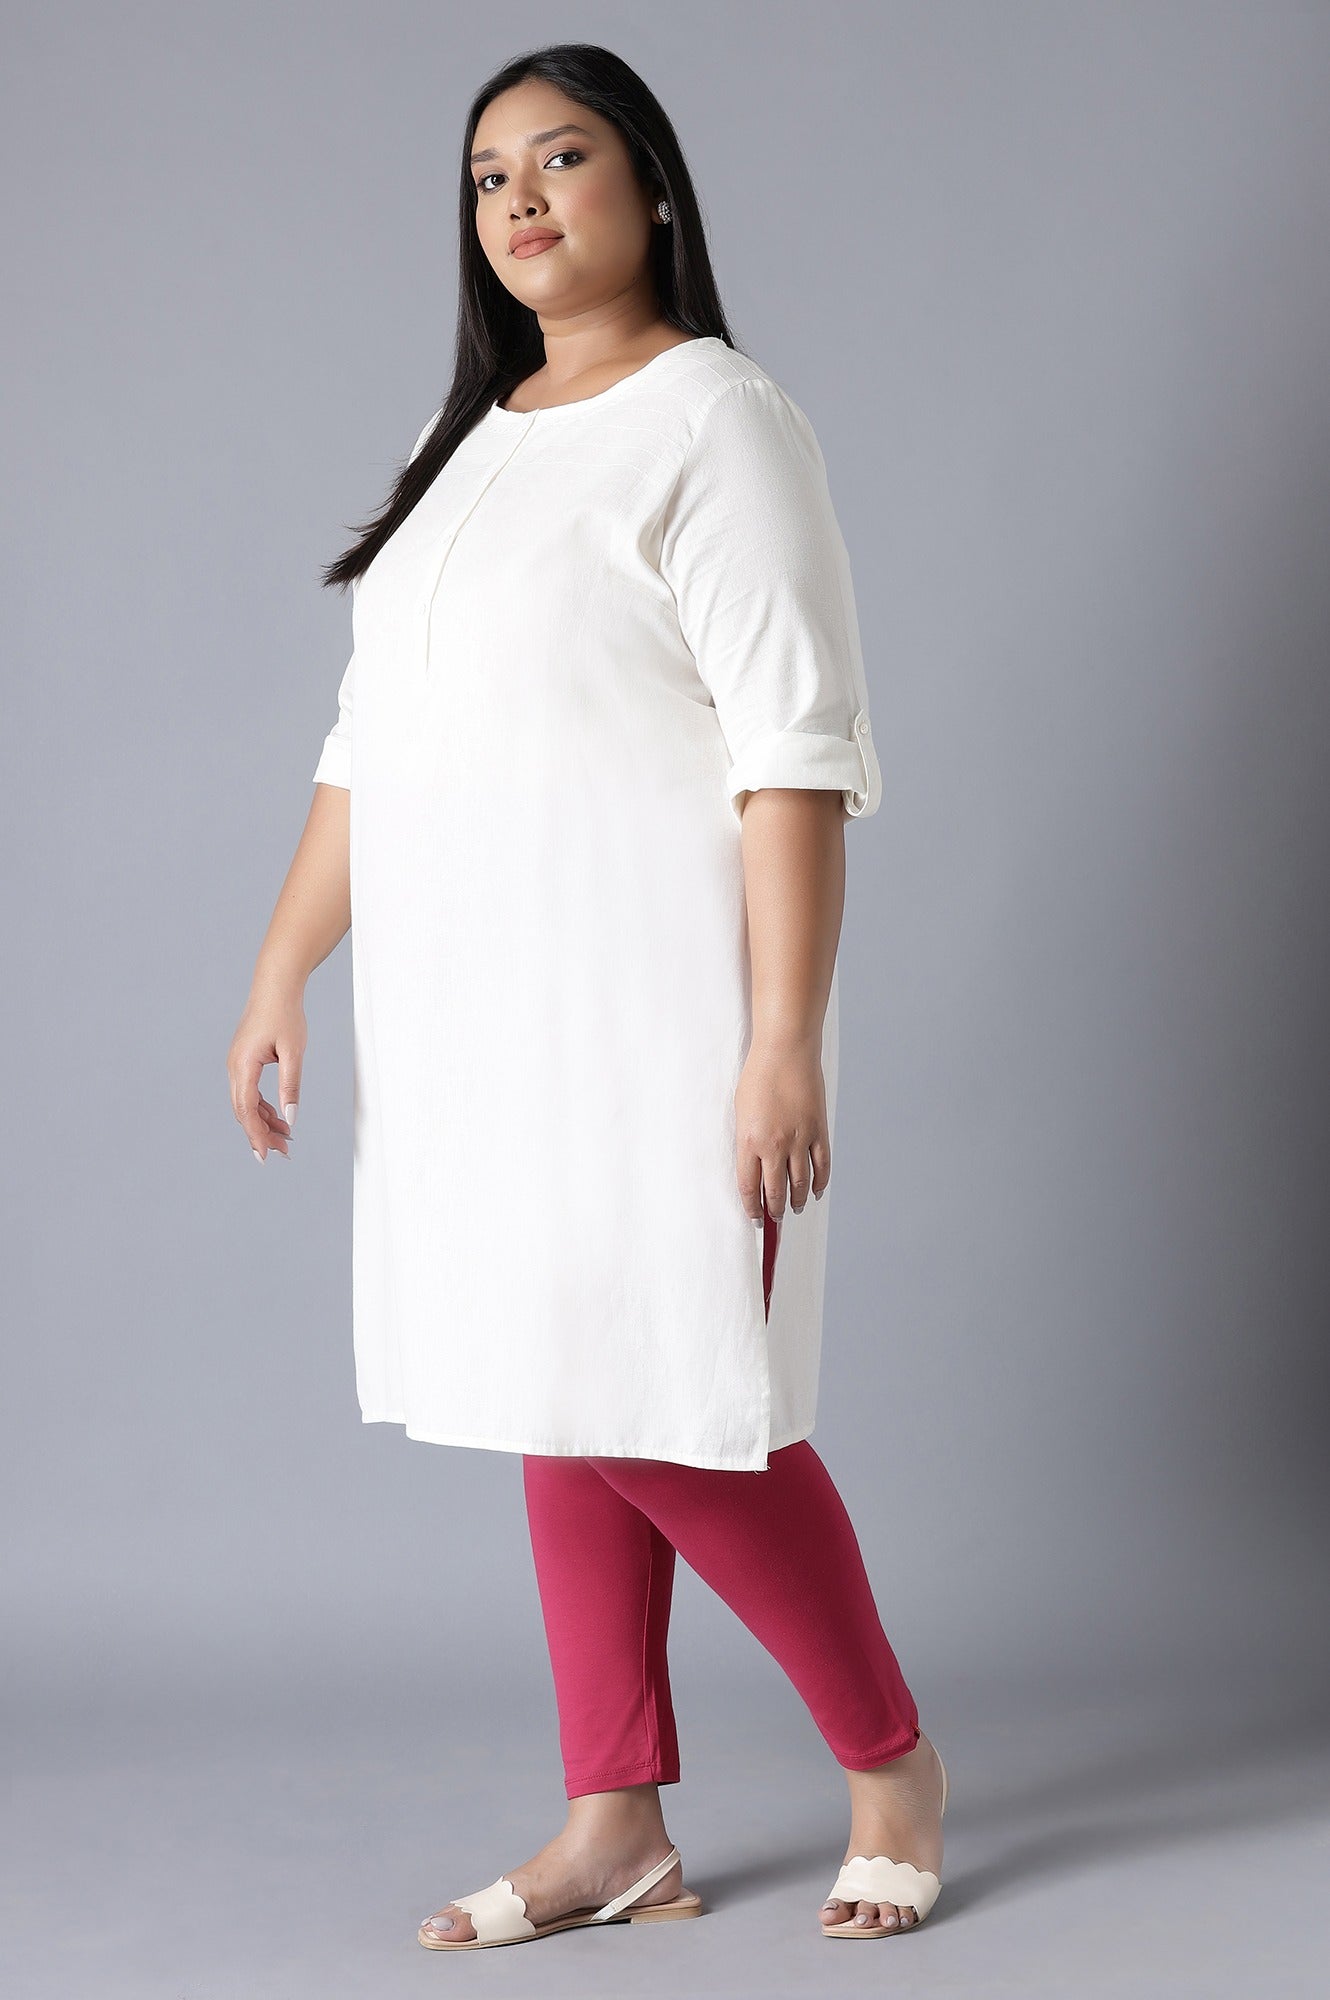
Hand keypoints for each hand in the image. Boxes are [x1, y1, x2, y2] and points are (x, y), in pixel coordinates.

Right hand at [228, 980, 306, 1161]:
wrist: (275, 985)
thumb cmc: (285, 1014)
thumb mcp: (293, 1052)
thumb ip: (291, 1085)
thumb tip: (290, 1118)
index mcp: (243, 1065)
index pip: (246, 1110)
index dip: (255, 1135)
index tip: (266, 1156)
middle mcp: (235, 1067)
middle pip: (244, 1111)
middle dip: (262, 1134)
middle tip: (283, 1152)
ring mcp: (237, 1064)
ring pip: (247, 1103)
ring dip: (264, 1122)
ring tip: (285, 1139)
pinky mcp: (244, 1061)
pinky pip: (250, 1092)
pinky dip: (264, 1108)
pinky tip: (279, 1118)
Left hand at [735, 1034, 829, 1222]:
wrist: (786, 1051)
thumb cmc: (758, 1076)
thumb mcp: (741, 1111)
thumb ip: (747, 1141)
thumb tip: (754, 1168)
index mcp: (749, 1141)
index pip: (749, 1187)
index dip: (752, 1208)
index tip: (754, 1218)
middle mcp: (774, 1145)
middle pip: (775, 1191)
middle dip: (774, 1210)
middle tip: (775, 1219)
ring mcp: (799, 1138)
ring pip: (800, 1183)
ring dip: (796, 1201)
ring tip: (794, 1208)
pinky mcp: (819, 1130)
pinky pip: (822, 1165)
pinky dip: (819, 1182)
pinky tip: (815, 1191)